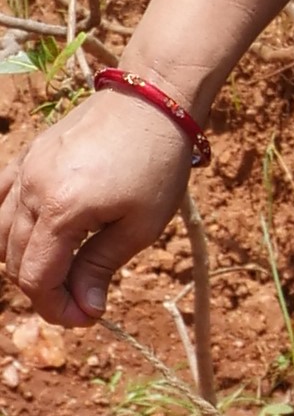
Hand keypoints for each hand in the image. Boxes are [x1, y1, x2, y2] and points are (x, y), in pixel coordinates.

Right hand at [0, 88, 196, 324]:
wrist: (154, 98)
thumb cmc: (157, 162)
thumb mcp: (141, 224)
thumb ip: (102, 267)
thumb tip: (85, 309)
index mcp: (61, 210)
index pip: (36, 278)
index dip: (57, 308)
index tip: (87, 317)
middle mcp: (32, 189)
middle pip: (16, 261)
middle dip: (45, 289)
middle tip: (82, 299)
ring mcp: (25, 169)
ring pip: (1, 234)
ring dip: (25, 260)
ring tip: (64, 268)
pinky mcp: (28, 155)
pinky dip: (7, 225)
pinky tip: (32, 236)